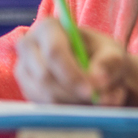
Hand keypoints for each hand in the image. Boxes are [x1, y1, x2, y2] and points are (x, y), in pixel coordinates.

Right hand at [14, 19, 128, 105]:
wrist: (94, 70)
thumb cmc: (102, 56)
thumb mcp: (114, 54)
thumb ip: (110, 62)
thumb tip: (97, 77)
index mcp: (48, 28)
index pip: (54, 52)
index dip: (72, 74)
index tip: (93, 91)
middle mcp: (28, 45)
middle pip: (45, 76)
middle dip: (73, 93)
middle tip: (97, 101)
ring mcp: (23, 68)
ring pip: (44, 94)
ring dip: (73, 103)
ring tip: (97, 100)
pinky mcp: (26, 89)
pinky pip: (44, 106)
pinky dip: (66, 110)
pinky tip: (83, 103)